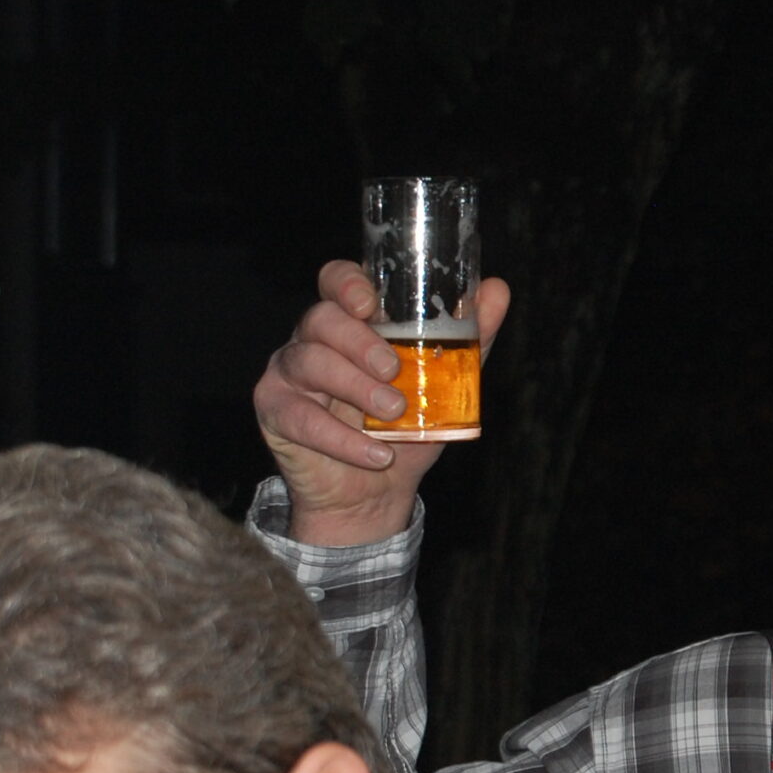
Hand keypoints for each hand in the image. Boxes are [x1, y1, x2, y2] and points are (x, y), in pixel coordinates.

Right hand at [254, 261, 511, 546]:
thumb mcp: (446, 382)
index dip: (347, 283)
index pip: (337, 280)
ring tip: (395, 413)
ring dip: (356, 388)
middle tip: (395, 371)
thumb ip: (469, 338)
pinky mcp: (275, 411)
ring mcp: (288, 372)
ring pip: (309, 361)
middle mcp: (312, 338)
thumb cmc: (406, 426)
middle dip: (360, 343)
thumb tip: (497, 289)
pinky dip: (342, 438)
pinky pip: (300, 417)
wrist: (376, 493)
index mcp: (351, 320)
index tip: (369, 303)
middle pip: (322, 319)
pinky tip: (377, 453)